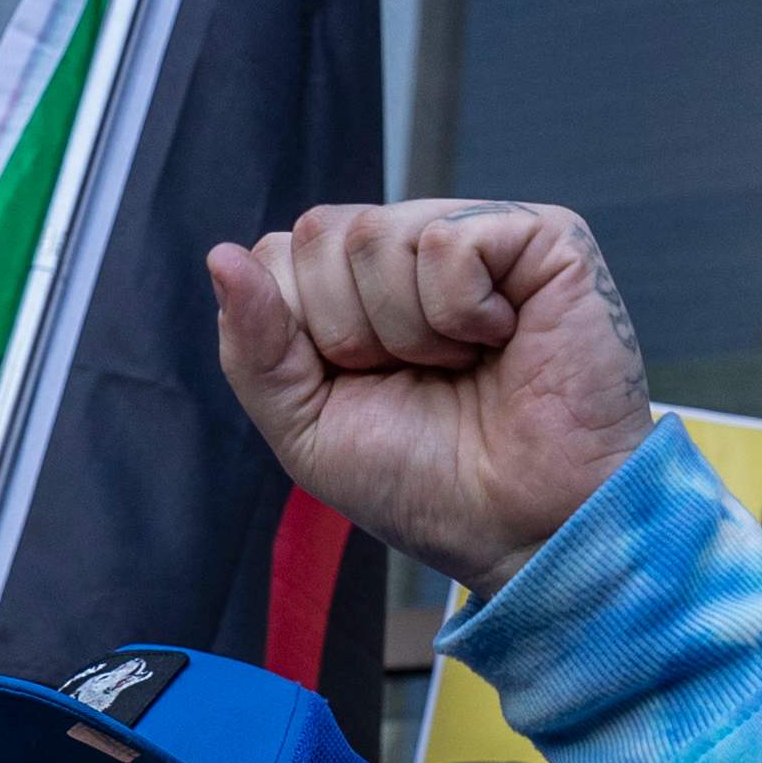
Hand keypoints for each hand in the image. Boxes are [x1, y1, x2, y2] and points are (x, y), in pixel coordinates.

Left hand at [207, 201, 656, 591]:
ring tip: (461, 367)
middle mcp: (411, 251)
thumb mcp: (307, 431)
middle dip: (348, 332)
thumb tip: (222, 256)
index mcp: (355, 290)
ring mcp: (476, 234)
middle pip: (318, 235)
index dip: (300, 332)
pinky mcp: (540, 237)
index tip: (359, 386)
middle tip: (416, 379)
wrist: (522, 528)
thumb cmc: (427, 486)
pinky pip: (447, 242)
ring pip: (377, 235)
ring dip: (407, 332)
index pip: (278, 254)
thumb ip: (254, 349)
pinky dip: (460, 313)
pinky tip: (502, 341)